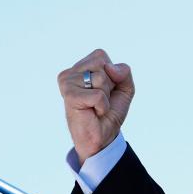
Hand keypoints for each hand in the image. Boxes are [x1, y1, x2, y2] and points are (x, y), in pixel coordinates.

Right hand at [57, 49, 134, 164]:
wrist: (102, 137)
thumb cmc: (109, 112)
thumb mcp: (124, 88)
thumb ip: (124, 71)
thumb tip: (109, 68)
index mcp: (80, 67)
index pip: (101, 55)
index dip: (111, 74)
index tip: (105, 90)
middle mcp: (70, 73)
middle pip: (102, 65)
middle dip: (109, 85)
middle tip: (99, 100)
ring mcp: (67, 83)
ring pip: (100, 78)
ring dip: (105, 96)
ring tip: (95, 107)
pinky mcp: (69, 95)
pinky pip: (98, 94)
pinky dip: (102, 106)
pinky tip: (93, 112)